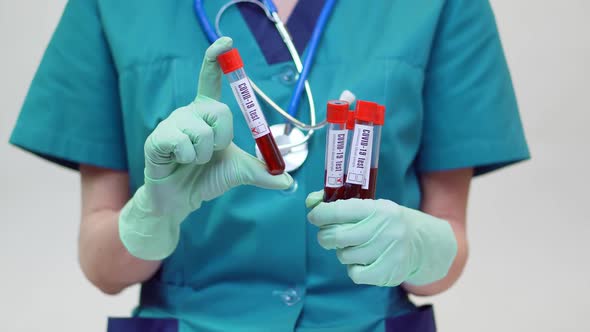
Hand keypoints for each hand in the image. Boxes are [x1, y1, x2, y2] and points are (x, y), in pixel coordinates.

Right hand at [119, 37, 292, 259]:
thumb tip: (289, 182)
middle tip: (212, 153)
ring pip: (203, 133)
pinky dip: (188, 159)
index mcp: (208, 112)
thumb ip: (262, 172)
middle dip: (223, 139)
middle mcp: (190, 111)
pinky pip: (183, 144)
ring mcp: (172, 123)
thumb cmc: (207, 177)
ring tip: (193, 161)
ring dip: (204, 156)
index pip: (210, 78)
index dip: (216, 58)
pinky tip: (179, 162)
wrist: (181, 199)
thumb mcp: (239, 172)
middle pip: (220, 111)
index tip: (226, 42)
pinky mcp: (157, 139)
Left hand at [305, 191, 456, 286]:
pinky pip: (355, 274)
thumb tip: (310, 202)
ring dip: (342, 252)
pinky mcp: (388, 272)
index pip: (339, 210)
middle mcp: (385, 229)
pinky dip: (353, 268)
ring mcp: (388, 252)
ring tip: (353, 247)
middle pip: (337, 236)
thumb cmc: (386, 223)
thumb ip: (341, 205)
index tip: (314, 216)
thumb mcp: (370, 207)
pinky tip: (362, 261)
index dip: (320, 214)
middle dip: (325, 236)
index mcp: (378, 209)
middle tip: (327, 236)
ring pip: (344, 255)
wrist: (421, 244)